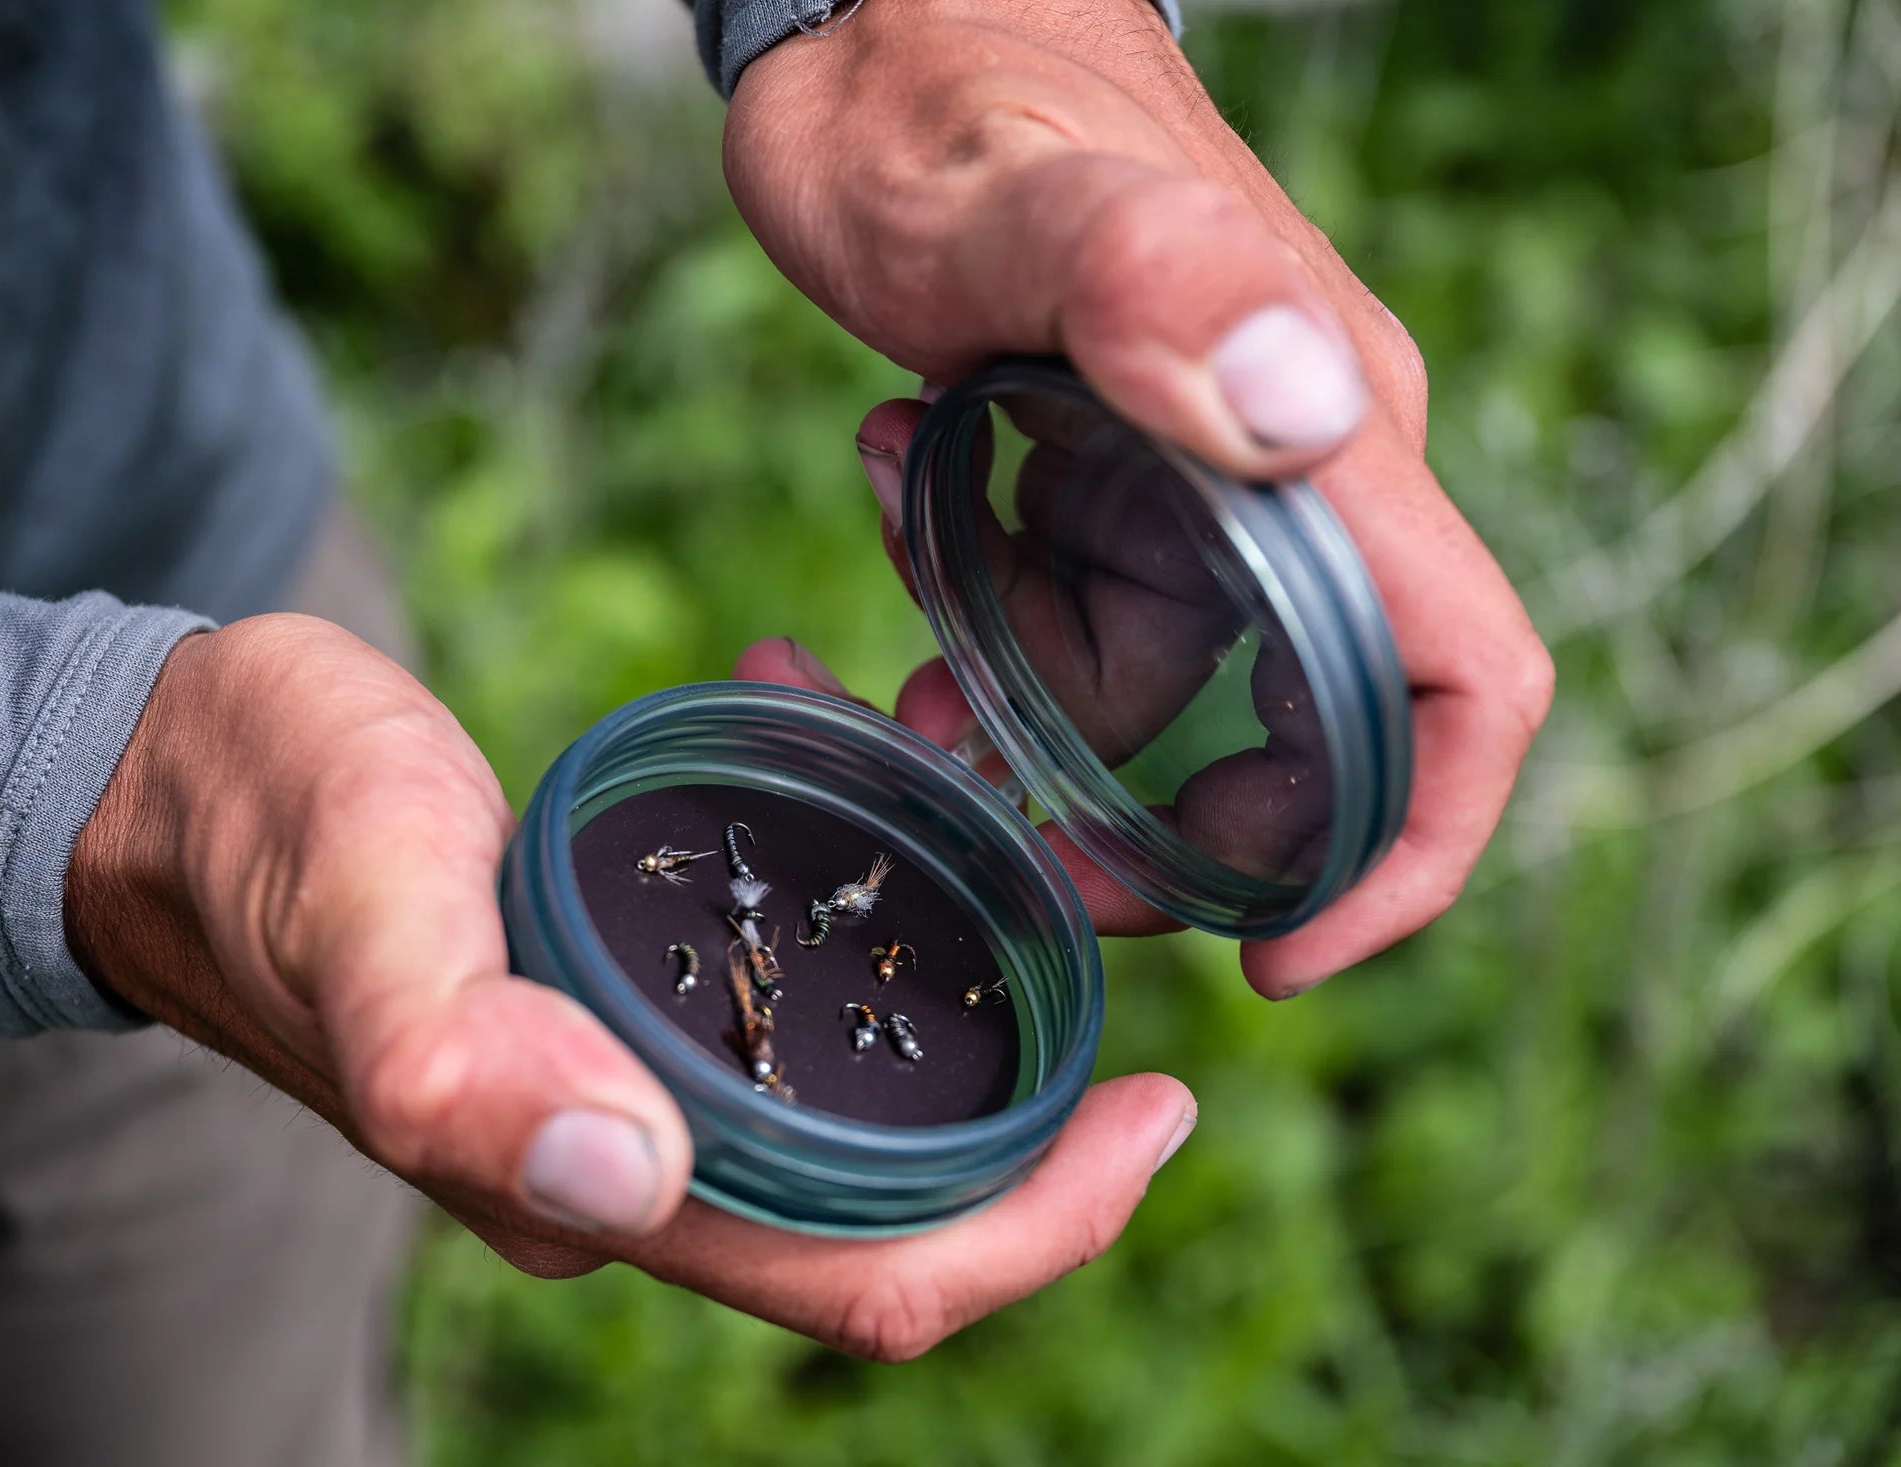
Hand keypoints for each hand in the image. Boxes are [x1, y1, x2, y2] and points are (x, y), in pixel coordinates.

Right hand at [67, 615, 1196, 1358]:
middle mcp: (628, 1167)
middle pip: (898, 1201)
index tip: (1159, 1110)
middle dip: (1035, 1090)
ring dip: (951, 957)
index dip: (1038, 1228)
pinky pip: (787, 987)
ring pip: (856, 1085)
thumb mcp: (361, 907)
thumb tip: (623, 1184)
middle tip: (1105, 922)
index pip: (863, 1282)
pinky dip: (851, 884)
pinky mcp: (620, 996)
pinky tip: (839, 731)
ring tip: (970, 781)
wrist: (178, 777)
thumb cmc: (262, 829)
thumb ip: (462, 1056)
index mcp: (591, 1188)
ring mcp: (626, 1087)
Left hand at [724, 0, 1552, 993]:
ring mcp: (1204, 479)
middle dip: (1155, 823)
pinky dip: (982, 614)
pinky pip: (1077, 613)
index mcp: (1328, 443)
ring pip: (1151, 686)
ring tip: (895, 595)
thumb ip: (1149, 281)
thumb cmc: (944, 91)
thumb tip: (1307, 418)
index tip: (1278, 955)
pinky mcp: (1116, 470)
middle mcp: (1295, 476)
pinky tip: (896, 496)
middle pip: (1296, 739)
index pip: (1461, 686)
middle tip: (1005, 829)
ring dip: (1017, 694)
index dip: (1402, 851)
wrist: (875, 22)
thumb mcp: (1012, 195)